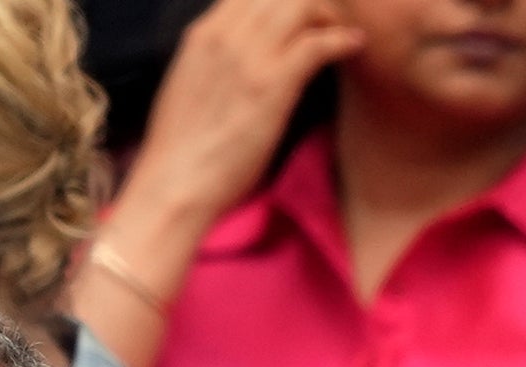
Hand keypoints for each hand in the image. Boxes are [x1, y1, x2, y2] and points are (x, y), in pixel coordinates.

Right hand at [123, 0, 364, 233]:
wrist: (173, 188)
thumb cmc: (179, 153)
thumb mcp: (188, 89)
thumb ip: (212, 63)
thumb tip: (233, 62)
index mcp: (202, 36)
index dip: (283, 1)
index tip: (300, 18)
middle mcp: (224, 36)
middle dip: (311, 3)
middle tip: (328, 24)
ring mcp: (248, 58)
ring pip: (301, 5)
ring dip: (329, 16)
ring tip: (341, 34)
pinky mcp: (271, 85)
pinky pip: (318, 43)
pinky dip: (342, 40)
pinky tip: (353, 47)